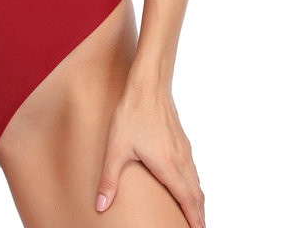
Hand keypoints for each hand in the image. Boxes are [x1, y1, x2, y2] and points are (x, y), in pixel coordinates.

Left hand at [95, 76, 204, 227]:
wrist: (149, 83)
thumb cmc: (132, 113)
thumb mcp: (116, 147)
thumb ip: (109, 179)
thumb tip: (100, 205)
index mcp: (168, 166)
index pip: (188, 202)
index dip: (194, 221)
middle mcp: (181, 160)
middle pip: (197, 196)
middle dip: (198, 216)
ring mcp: (184, 149)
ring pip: (197, 182)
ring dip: (197, 201)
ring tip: (192, 214)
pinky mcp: (182, 140)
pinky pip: (193, 169)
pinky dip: (193, 185)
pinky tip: (185, 185)